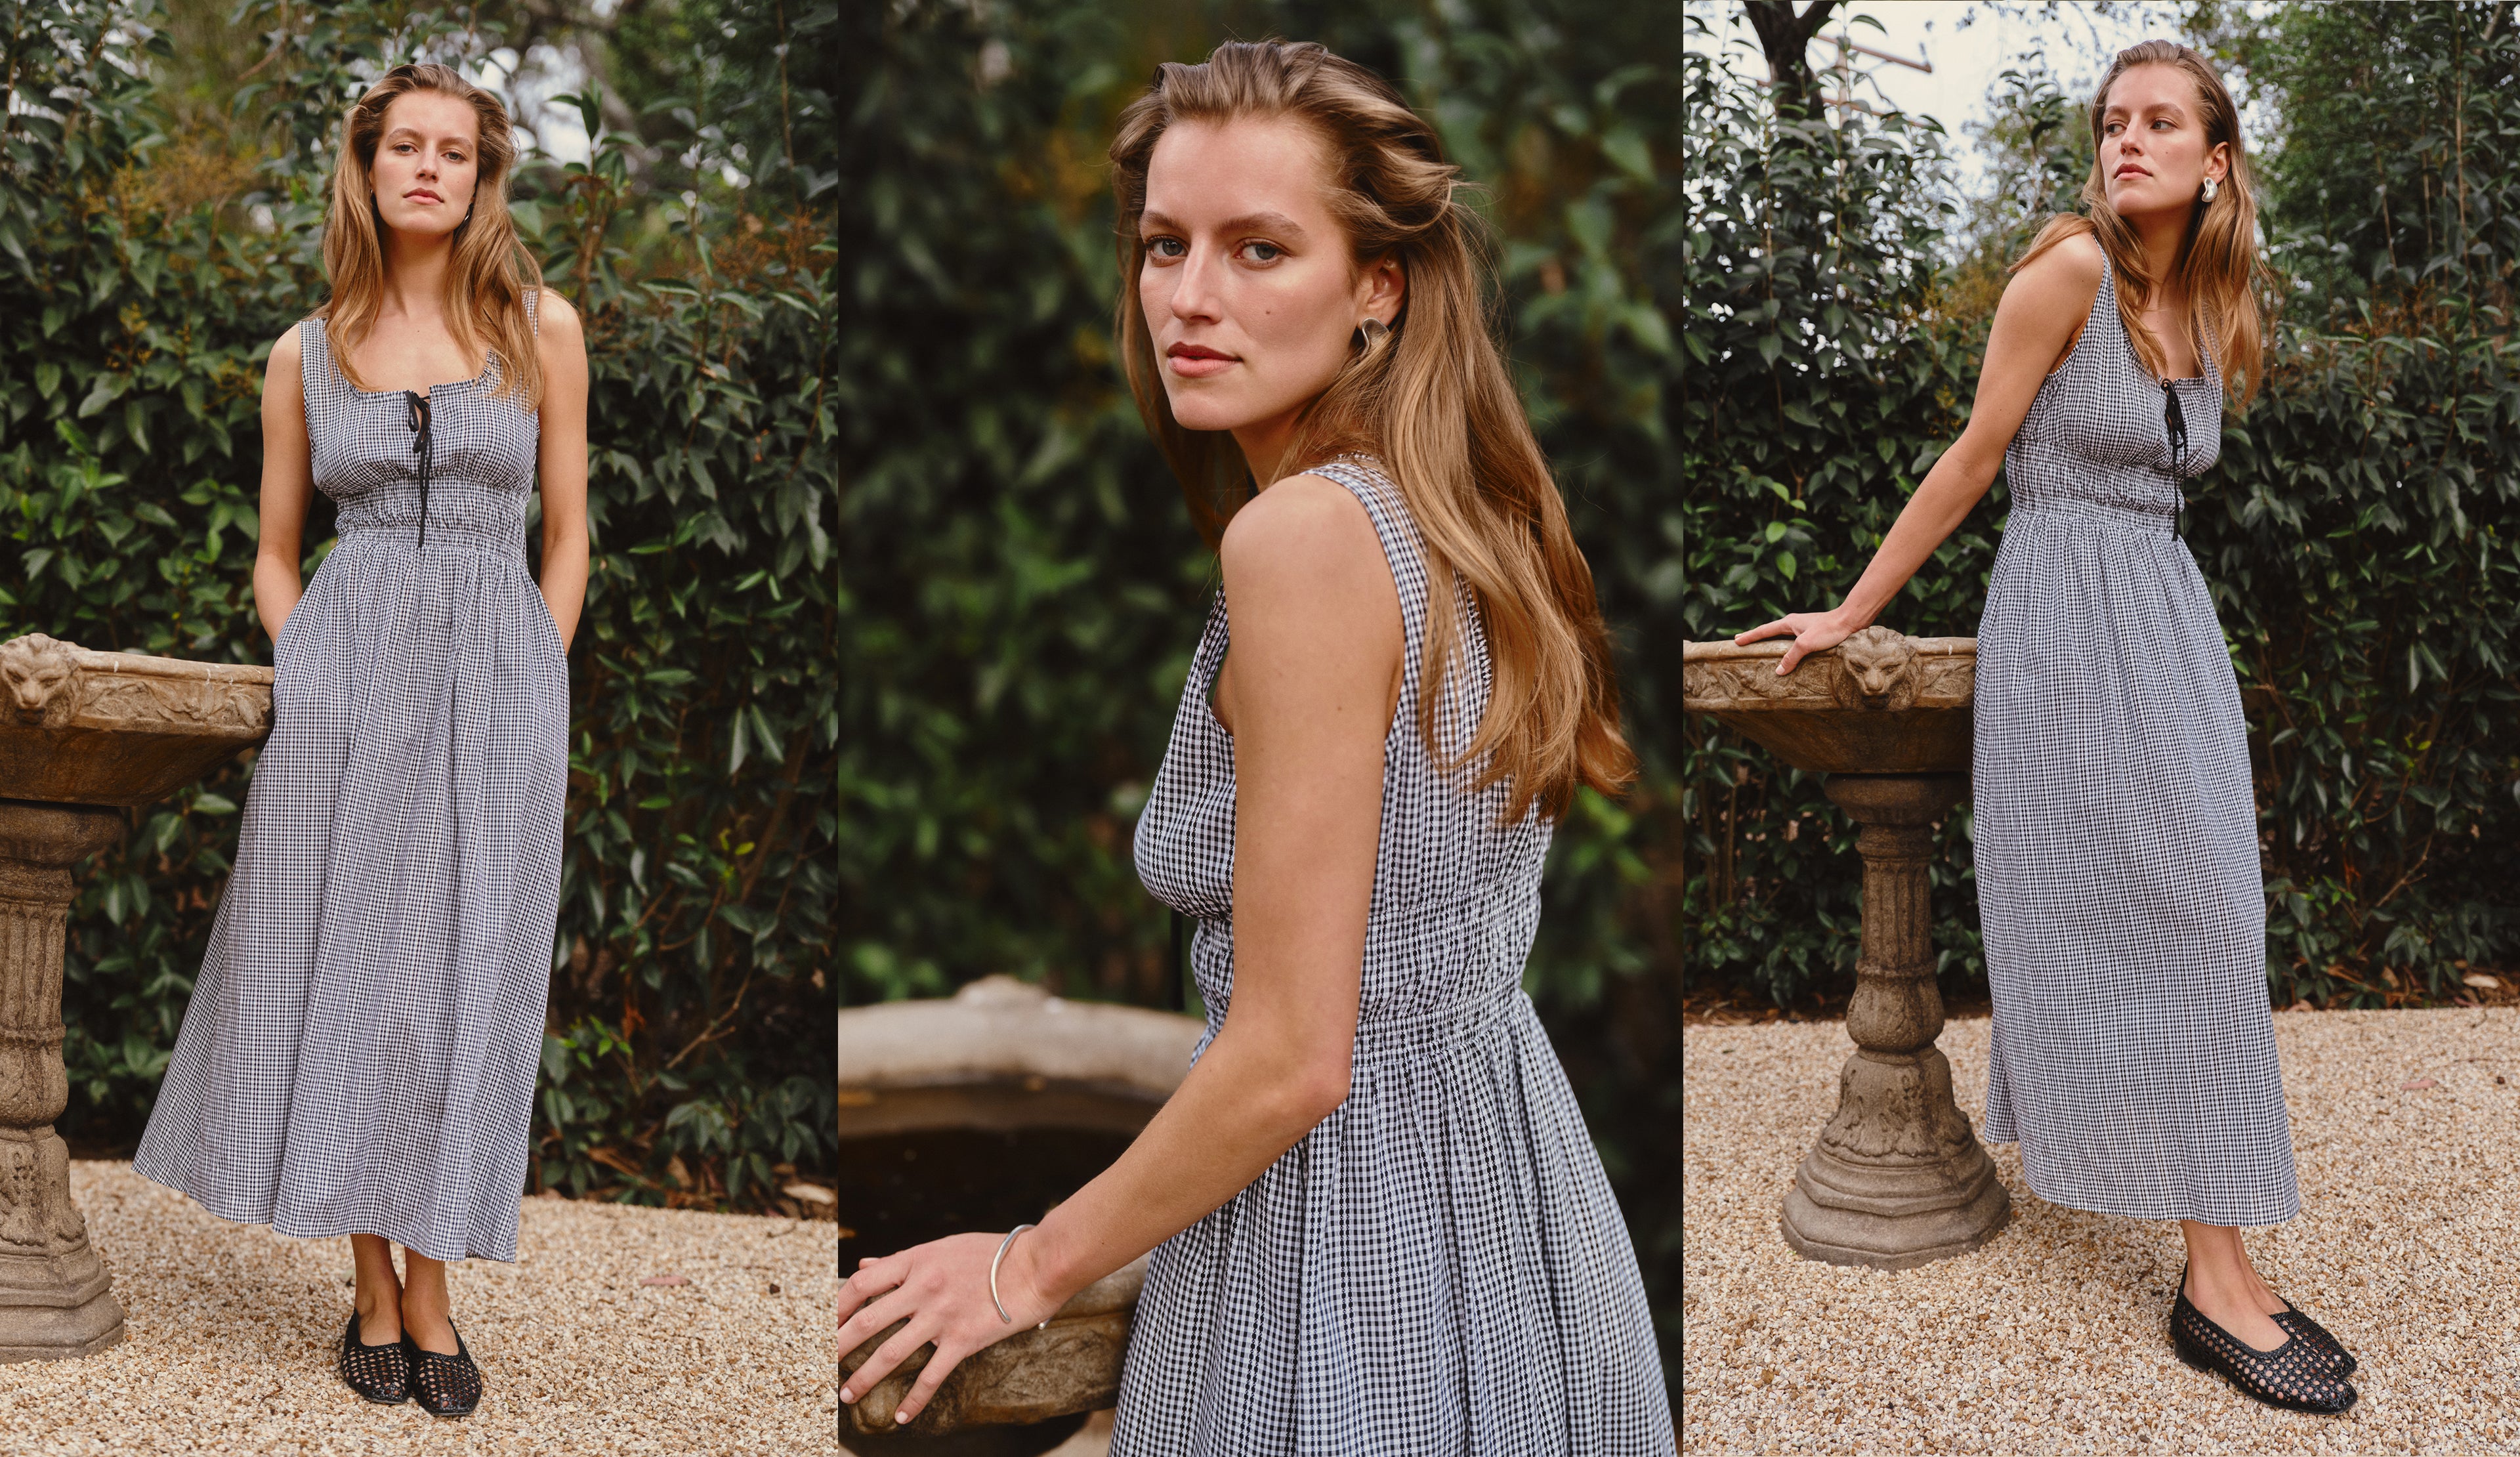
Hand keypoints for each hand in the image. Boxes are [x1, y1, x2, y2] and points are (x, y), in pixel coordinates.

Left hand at [837, 1230, 1064, 1427]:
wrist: (1036, 1265)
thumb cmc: (992, 1253)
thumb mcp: (942, 1248)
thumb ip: (902, 1261)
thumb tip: (865, 1264)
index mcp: (916, 1261)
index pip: (862, 1283)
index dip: (837, 1305)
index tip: (824, 1323)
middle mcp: (923, 1288)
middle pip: (866, 1321)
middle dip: (837, 1346)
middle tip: (820, 1364)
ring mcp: (942, 1316)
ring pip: (891, 1352)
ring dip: (864, 1377)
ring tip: (846, 1393)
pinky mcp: (963, 1340)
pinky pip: (932, 1376)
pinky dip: (914, 1400)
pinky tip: (901, 1417)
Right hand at [1733, 609, 1857, 677]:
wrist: (1850, 621)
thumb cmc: (1829, 630)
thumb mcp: (1806, 644)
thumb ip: (1791, 657)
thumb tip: (1778, 671)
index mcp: (1788, 623)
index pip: (1763, 631)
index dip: (1749, 637)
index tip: (1735, 641)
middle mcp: (1794, 623)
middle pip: (1769, 631)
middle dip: (1756, 637)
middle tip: (1742, 641)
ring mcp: (1803, 628)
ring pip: (1781, 636)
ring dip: (1770, 642)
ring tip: (1761, 648)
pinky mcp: (1812, 633)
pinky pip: (1792, 641)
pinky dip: (1784, 646)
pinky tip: (1787, 653)